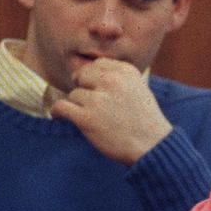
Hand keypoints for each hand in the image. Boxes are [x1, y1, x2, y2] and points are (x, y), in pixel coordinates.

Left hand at [50, 58, 171, 164]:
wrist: (152, 146)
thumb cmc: (145, 121)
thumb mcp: (138, 89)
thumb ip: (117, 78)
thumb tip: (87, 74)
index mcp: (126, 72)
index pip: (98, 64)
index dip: (94, 78)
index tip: (97, 90)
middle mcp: (112, 82)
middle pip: (82, 76)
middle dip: (84, 88)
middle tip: (91, 104)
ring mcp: (99, 100)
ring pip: (74, 95)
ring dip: (79, 107)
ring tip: (94, 119)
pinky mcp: (87, 118)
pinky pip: (61, 107)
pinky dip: (58, 112)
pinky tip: (59, 116)